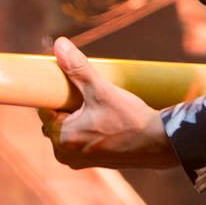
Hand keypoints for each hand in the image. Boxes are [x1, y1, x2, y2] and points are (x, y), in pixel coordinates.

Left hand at [39, 37, 179, 170]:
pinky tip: (102, 115)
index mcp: (62, 140)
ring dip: (77, 113)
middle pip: (56, 118)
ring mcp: (79, 160)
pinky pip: (80, 137)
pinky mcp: (92, 161)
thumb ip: (78, 68)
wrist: (160, 143)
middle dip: (67, 103)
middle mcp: (66, 155)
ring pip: (68, 127)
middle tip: (87, 91)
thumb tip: (59, 44)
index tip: (67, 80)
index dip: (55, 92)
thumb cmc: (130, 120)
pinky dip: (86, 125)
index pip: (45, 108)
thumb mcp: (101, 90)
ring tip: (97, 103)